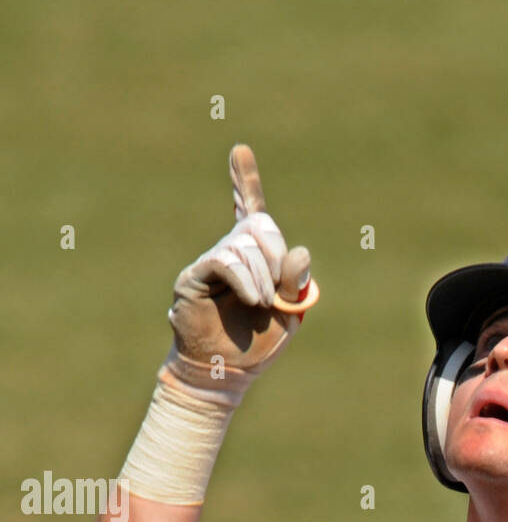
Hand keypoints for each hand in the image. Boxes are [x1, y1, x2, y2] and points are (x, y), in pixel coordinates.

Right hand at [163, 145, 312, 399]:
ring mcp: (211, 262)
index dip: (245, 181)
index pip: (251, 211)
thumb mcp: (290, 311)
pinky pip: (224, 261)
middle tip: (279, 288)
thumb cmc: (258, 342)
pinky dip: (245, 279)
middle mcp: (231, 253)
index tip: (239, 150)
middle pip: (260, 226)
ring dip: (262, 276)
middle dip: (278, 254)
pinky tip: (252, 298)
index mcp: (256, 258)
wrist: (229, 372)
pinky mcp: (194, 276)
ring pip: (243, 246)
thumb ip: (297, 282)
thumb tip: (299, 251)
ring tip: (262, 303)